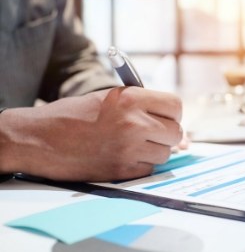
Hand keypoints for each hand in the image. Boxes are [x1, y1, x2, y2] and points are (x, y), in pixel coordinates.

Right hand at [0, 87, 182, 180]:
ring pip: (165, 153)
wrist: (41, 137)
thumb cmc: (76, 114)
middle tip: (150, 133)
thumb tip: (179, 130)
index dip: (172, 114)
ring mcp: (129, 148)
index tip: (165, 118)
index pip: (176, 106)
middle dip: (166, 134)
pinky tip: (124, 156)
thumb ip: (145, 107)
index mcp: (132, 98)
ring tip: (133, 144)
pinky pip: (149, 169)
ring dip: (154, 151)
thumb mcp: (112, 98)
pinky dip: (141, 165)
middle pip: (175, 132)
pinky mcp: (121, 170)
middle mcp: (135, 123)